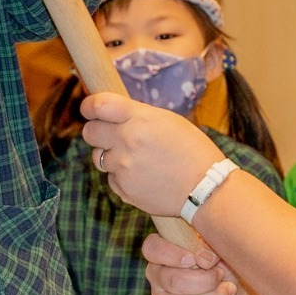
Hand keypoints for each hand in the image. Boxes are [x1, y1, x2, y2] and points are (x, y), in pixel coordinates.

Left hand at [80, 91, 224, 217]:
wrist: (206, 188)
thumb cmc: (192, 150)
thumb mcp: (168, 121)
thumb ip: (137, 116)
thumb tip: (113, 116)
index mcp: (139, 118)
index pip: (98, 105)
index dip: (89, 106)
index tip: (89, 109)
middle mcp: (126, 141)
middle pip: (89, 133)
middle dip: (97, 133)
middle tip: (110, 136)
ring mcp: (122, 167)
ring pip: (99, 158)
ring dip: (111, 157)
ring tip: (137, 160)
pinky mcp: (123, 189)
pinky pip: (112, 179)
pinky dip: (122, 178)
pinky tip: (144, 177)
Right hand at [140, 232, 237, 294]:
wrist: (228, 288)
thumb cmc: (218, 261)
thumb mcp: (217, 247)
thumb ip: (209, 247)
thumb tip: (203, 259)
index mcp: (161, 251)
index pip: (152, 249)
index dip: (171, 254)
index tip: (193, 259)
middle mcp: (156, 275)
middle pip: (173, 281)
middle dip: (205, 280)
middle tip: (221, 275)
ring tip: (230, 290)